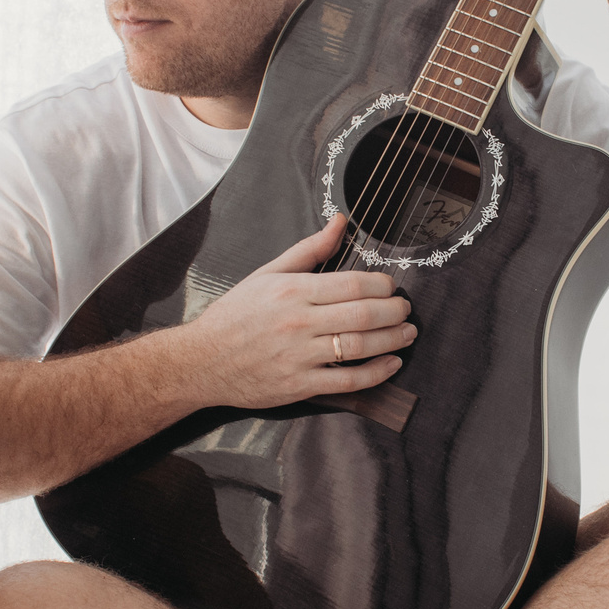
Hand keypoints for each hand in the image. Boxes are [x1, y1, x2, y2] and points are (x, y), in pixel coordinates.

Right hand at [182, 216, 414, 408]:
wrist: (201, 361)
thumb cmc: (234, 315)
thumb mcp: (267, 274)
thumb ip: (309, 250)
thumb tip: (341, 222)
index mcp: (292, 291)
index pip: (353, 284)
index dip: (382, 285)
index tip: (391, 287)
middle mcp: (299, 323)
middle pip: (363, 315)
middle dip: (395, 311)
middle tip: (406, 309)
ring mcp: (300, 357)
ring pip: (360, 347)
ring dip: (393, 340)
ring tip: (407, 333)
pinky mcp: (300, 386)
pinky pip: (348, 382)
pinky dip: (376, 374)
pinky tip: (392, 364)